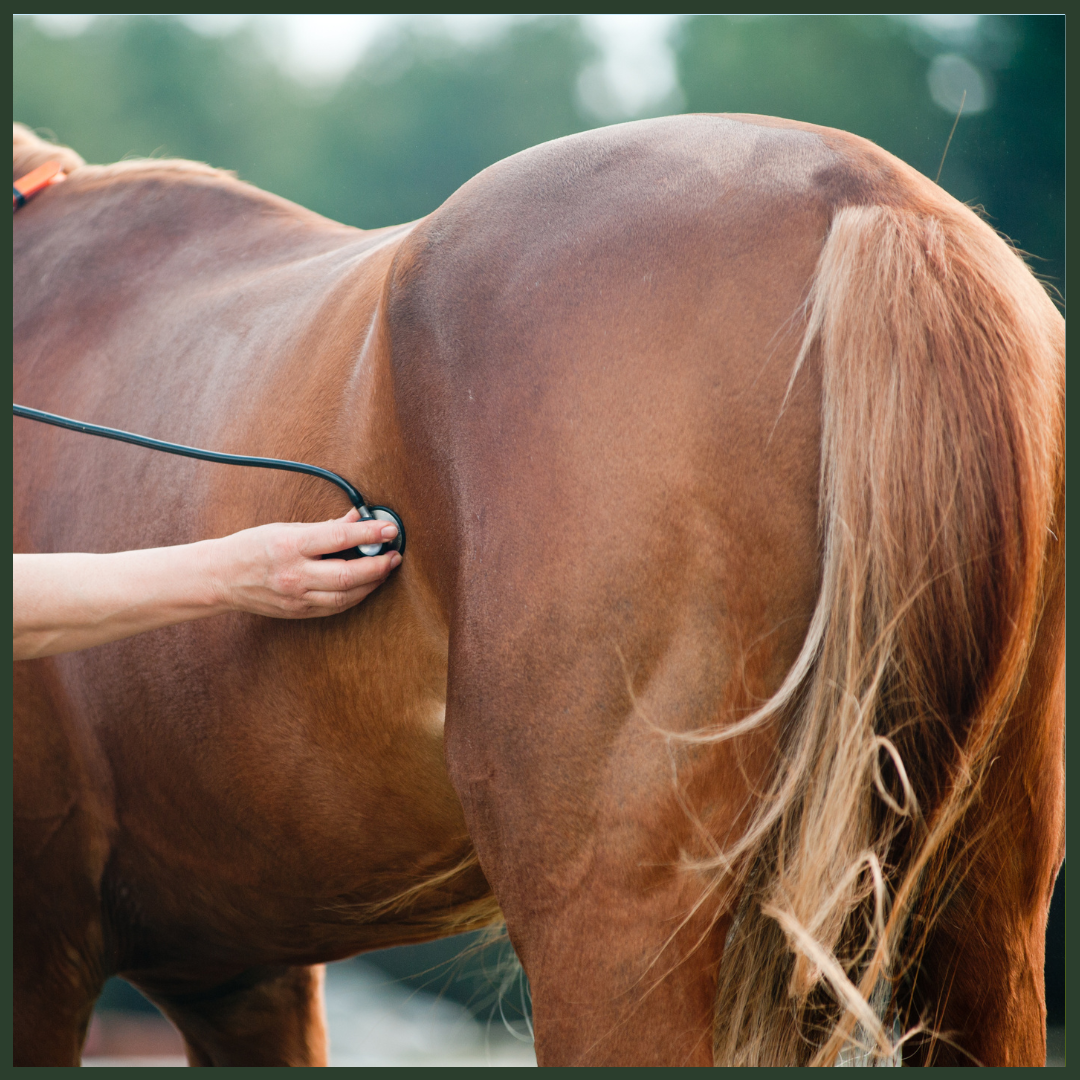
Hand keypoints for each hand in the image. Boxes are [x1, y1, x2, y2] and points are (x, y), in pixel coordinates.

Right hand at [208, 509, 401, 617]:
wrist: (220, 578)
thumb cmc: (251, 547)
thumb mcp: (285, 528)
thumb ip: (324, 527)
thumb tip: (357, 519)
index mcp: (290, 545)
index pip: (338, 539)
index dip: (369, 534)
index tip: (389, 529)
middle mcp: (294, 574)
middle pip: (348, 575)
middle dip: (378, 565)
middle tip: (394, 554)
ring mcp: (296, 597)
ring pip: (345, 597)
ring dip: (371, 583)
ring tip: (385, 569)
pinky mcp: (298, 612)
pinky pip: (334, 607)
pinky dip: (354, 596)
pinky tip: (365, 585)